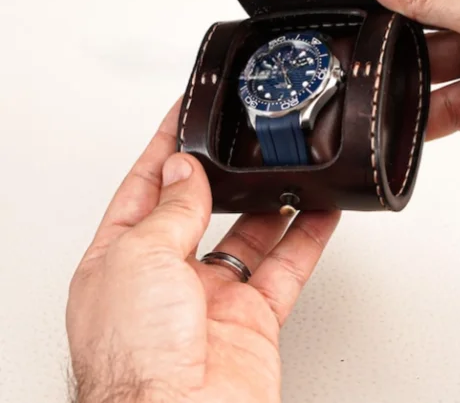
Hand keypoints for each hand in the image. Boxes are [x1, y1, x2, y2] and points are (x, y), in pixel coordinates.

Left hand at [66, 99, 339, 402]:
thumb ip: (172, 208)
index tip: (181, 116)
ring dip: (272, 203)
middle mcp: (165, 279)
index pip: (144, 188)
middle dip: (221, 176)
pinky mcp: (253, 318)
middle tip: (243, 145)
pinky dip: (307, 238)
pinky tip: (319, 214)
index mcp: (121, 260)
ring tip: (289, 171)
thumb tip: (186, 169)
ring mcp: (211, 299)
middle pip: (199, 209)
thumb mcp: (140, 257)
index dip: (163, 148)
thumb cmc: (134, 361)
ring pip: (250, 235)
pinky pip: (285, 267)